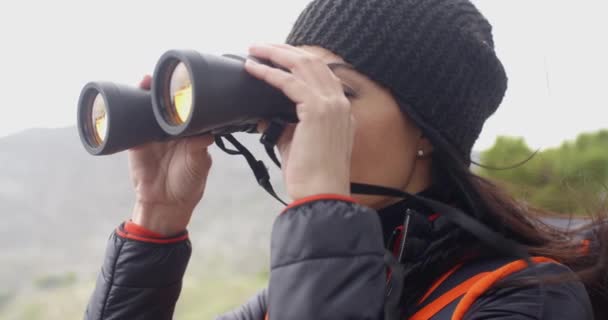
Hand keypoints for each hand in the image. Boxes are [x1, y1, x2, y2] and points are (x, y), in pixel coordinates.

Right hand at [129, 75, 213, 235]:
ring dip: (144, 94)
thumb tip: (206, 135)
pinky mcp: (136, 141)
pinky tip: (124, 101)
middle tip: (159, 75)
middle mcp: (172, 128)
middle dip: (162, 86)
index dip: (185, 93)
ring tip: (144, 80)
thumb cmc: (188, 183)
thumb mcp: (198, 165)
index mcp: (191, 130)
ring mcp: (153, 132)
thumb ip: (199, 150)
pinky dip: (126, 114)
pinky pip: (130, 124)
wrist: (165, 203)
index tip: (184, 81)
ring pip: (147, 108)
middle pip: (165, 102)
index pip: (188, 106)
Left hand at [245, 44, 354, 200]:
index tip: (276, 57)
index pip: (320, 74)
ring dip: (275, 54)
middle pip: (312, 62)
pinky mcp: (318, 110)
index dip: (297, 61)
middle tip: (262, 47)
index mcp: (340, 111)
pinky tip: (254, 69)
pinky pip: (290, 82)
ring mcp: (332, 105)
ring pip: (302, 65)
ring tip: (255, 50)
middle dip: (285, 51)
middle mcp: (340, 103)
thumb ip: (283, 126)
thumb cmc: (311, 175)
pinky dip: (270, 73)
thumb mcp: (296, 144)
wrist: (321, 194)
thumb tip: (262, 116)